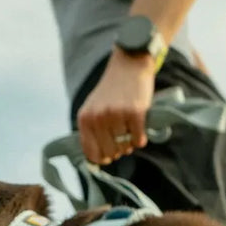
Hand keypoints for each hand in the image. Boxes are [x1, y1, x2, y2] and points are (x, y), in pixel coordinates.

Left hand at [76, 49, 154, 164]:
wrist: (129, 64)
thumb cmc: (113, 91)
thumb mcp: (94, 108)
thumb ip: (92, 131)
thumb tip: (98, 161)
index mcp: (85, 119)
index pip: (91, 154)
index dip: (103, 158)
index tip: (110, 154)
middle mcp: (98, 118)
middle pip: (110, 153)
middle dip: (119, 149)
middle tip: (123, 136)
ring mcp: (116, 115)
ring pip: (125, 147)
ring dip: (130, 142)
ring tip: (130, 127)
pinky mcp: (134, 113)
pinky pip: (138, 139)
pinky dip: (141, 137)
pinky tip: (140, 126)